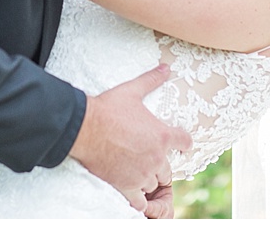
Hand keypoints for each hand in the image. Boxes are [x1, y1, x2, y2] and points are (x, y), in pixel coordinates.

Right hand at [66, 64, 191, 211]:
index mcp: (162, 136)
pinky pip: (140, 201)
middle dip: (160, 166)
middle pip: (169, 170)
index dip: (182, 142)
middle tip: (146, 159)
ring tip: (134, 171)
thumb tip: (166, 67)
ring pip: (154, 183)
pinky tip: (131, 191)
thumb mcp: (131, 92)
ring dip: (147, 179)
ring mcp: (143, 173)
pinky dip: (138, 199)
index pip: (185, 142)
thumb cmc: (107, 109)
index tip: (178, 143)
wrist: (84, 127)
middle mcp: (157, 157)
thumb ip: (151, 81)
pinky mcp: (127, 185)